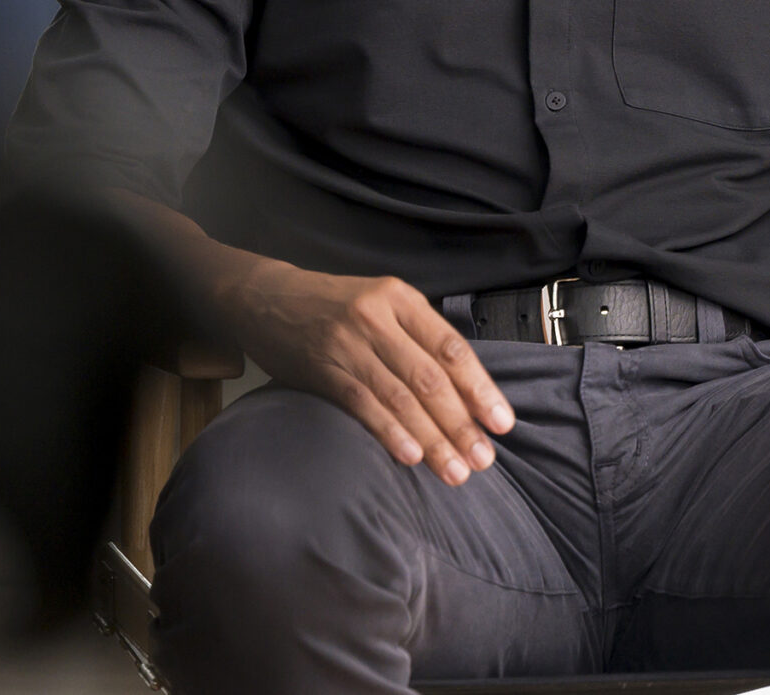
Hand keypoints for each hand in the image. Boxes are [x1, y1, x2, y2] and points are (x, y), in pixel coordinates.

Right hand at [218, 258, 514, 485]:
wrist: (266, 297)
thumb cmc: (336, 307)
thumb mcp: (382, 305)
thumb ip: (418, 339)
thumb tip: (465, 393)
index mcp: (402, 300)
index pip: (452, 348)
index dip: (480, 388)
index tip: (503, 423)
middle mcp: (379, 319)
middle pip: (430, 378)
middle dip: (461, 423)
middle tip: (484, 459)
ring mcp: (349, 343)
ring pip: (401, 397)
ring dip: (432, 439)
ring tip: (455, 471)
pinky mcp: (323, 368)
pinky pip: (363, 404)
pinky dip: (390, 432)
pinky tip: (411, 458)